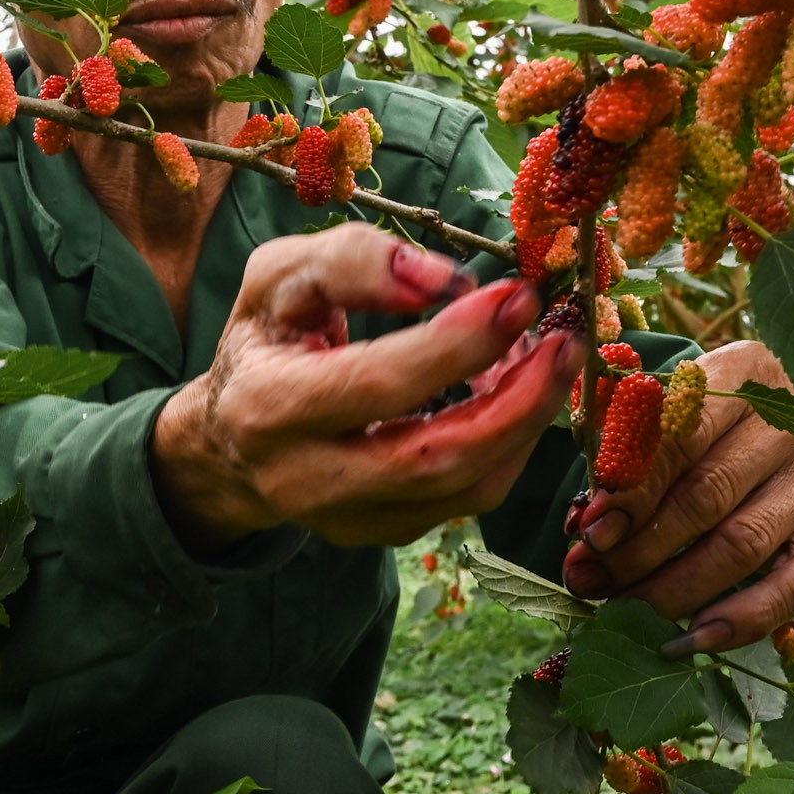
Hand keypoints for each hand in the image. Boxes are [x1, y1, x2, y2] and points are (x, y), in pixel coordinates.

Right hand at [151, 223, 587, 551]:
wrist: (231, 434)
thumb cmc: (266, 339)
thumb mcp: (279, 276)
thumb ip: (353, 260)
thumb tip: (445, 279)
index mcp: (269, 407)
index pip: (378, 383)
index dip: (457, 343)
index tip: (516, 296)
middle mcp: (306, 480)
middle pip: (435, 457)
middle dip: (517, 399)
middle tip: (562, 337)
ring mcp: (348, 520)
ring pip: (464, 489)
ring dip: (524, 422)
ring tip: (550, 357)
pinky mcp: (384, 533)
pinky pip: (466, 499)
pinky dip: (508, 445)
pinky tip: (517, 392)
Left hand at [559, 341, 793, 658]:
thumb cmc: (707, 418)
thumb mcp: (667, 406)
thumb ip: (626, 448)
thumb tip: (588, 523)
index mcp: (745, 371)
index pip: (681, 432)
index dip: (632, 487)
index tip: (590, 528)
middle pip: (708, 494)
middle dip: (640, 547)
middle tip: (590, 577)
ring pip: (743, 545)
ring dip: (674, 588)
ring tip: (622, 609)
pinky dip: (742, 619)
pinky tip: (693, 639)